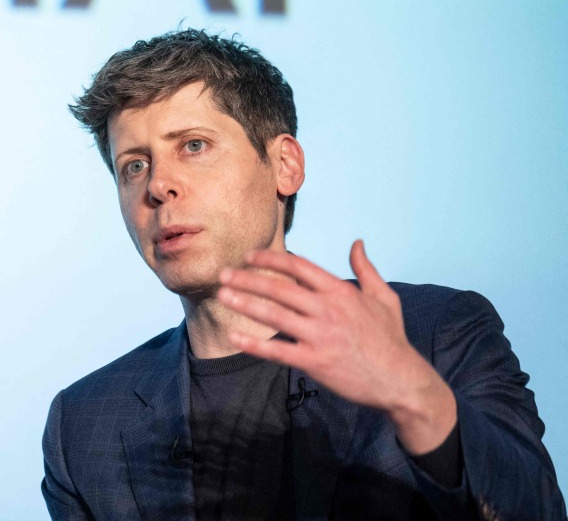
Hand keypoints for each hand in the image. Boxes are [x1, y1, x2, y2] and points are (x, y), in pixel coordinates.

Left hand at [216, 241, 456, 454]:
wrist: (402, 381)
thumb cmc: (391, 338)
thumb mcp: (384, 297)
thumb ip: (366, 269)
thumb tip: (357, 243)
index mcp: (341, 292)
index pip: (298, 267)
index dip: (271, 259)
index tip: (248, 256)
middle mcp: (327, 310)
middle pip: (279, 289)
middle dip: (247, 279)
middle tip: (222, 274)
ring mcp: (320, 337)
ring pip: (274, 316)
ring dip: (245, 304)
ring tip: (222, 295)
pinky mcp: (315, 362)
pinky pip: (278, 351)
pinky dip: (255, 345)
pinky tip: (234, 337)